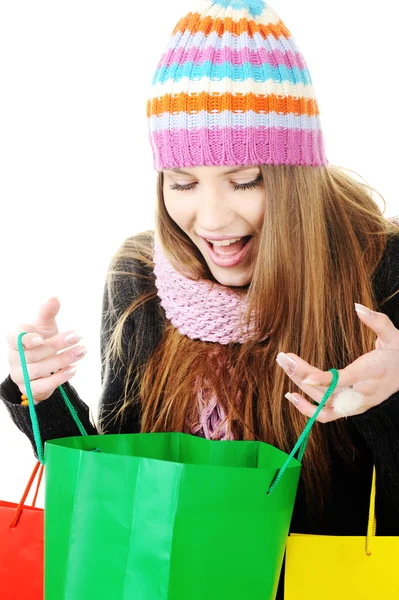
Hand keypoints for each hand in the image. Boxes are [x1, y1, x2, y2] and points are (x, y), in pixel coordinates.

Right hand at [7, 297, 86, 403]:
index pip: (16, 340)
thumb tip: (54, 297)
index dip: (27, 341)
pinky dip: (59, 378)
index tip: (41, 339)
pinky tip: (74, 369)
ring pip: (39, 370)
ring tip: (80, 352)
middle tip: (78, 338)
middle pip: (34, 354)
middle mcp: (13, 358)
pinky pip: (42, 386)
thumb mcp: (45, 325)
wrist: (43, 363)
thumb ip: (48, 312)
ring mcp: (19, 375)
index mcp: (15, 339)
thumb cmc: (42, 339)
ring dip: (62, 361)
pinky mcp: (28, 389)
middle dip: (58, 345)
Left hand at [275, 303, 398, 421]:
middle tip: (284, 358)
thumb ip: (377, 321)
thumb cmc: (397, 353)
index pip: (347, 380)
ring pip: (323, 402)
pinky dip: (307, 409)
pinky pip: (326, 415)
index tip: (307, 377)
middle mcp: (363, 392)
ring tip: (284, 364)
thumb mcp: (393, 335)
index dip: (326, 380)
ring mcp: (355, 404)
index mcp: (373, 372)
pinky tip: (291, 395)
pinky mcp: (349, 409)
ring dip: (300, 385)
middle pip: (328, 391)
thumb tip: (358, 306)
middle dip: (302, 375)